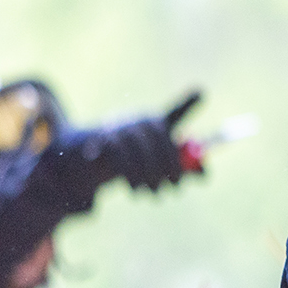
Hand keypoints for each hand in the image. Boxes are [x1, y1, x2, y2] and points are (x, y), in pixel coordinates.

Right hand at [63, 92, 199, 192]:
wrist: (81, 163)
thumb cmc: (125, 163)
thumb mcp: (154, 165)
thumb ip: (181, 167)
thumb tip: (206, 176)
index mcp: (152, 122)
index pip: (172, 113)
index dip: (187, 103)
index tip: (200, 93)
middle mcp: (135, 120)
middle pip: (158, 135)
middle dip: (170, 164)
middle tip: (175, 187)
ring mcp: (116, 128)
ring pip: (137, 148)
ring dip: (148, 174)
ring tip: (151, 194)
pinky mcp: (99, 140)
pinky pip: (118, 156)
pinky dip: (129, 175)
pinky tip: (134, 189)